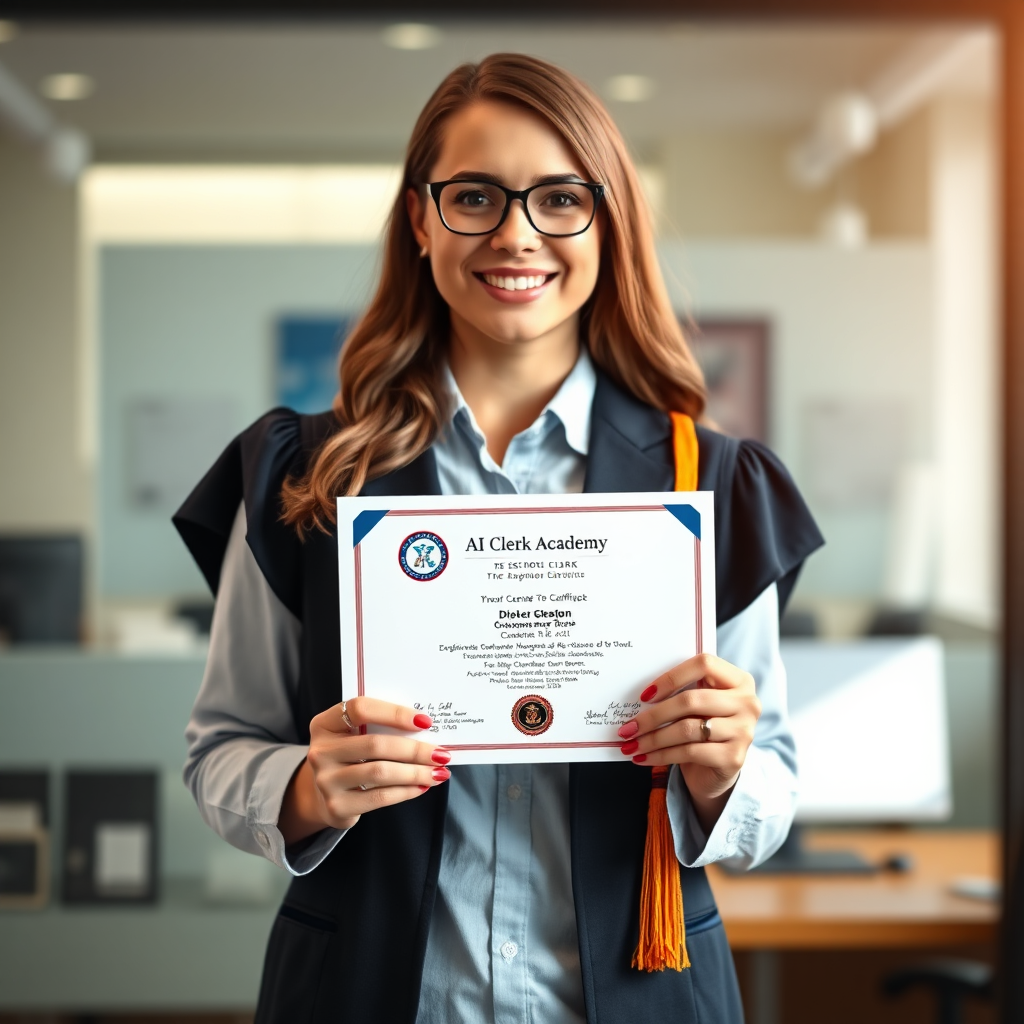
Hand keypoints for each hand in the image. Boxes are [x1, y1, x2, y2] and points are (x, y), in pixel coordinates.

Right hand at [280, 697, 450, 843]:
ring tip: (439, 772)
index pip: (360, 709)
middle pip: (375, 744)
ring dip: (415, 772)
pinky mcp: (337, 806)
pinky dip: (406, 791)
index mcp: (325, 724)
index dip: (394, 713)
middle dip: (414, 749)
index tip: (425, 721)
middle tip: (441, 754)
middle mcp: (321, 751)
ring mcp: (326, 781)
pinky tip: (422, 786)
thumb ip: (378, 727)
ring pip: (380, 772)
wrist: (322, 796)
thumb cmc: (349, 757)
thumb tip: (425, 728)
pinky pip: (379, 797)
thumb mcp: (352, 736)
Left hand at [616, 654, 760, 831]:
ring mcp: (743, 731)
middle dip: (653, 715)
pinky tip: (643, 758)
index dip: (671, 677)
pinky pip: (689, 752)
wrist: (717, 771)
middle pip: (691, 699)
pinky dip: (661, 755)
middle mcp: (747, 703)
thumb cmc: (702, 728)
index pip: (704, 664)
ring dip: (652, 738)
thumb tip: (641, 694)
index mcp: (739, 680)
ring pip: (687, 728)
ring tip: (631, 745)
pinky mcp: (734, 757)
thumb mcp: (697, 705)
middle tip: (628, 727)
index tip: (644, 695)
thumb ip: (681, 691)